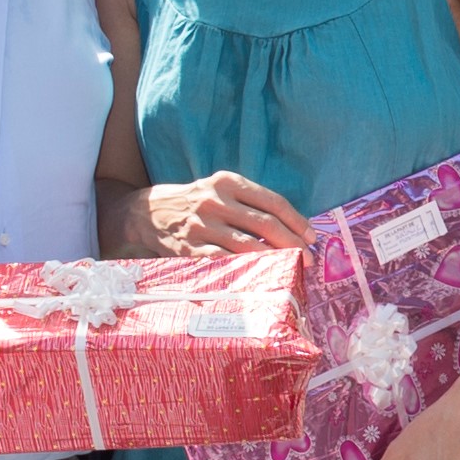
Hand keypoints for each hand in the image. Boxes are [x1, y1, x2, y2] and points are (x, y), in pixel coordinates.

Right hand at [143, 172, 310, 255]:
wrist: (147, 212)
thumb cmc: (195, 203)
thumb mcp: (219, 190)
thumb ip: (249, 203)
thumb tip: (292, 229)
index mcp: (227, 182)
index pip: (273, 201)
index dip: (297, 221)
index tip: (312, 237)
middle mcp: (214, 201)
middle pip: (265, 224)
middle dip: (293, 244)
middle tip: (307, 260)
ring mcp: (201, 226)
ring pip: (249, 246)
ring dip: (275, 261)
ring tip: (290, 270)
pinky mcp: (190, 249)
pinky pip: (225, 262)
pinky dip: (247, 271)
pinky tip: (260, 277)